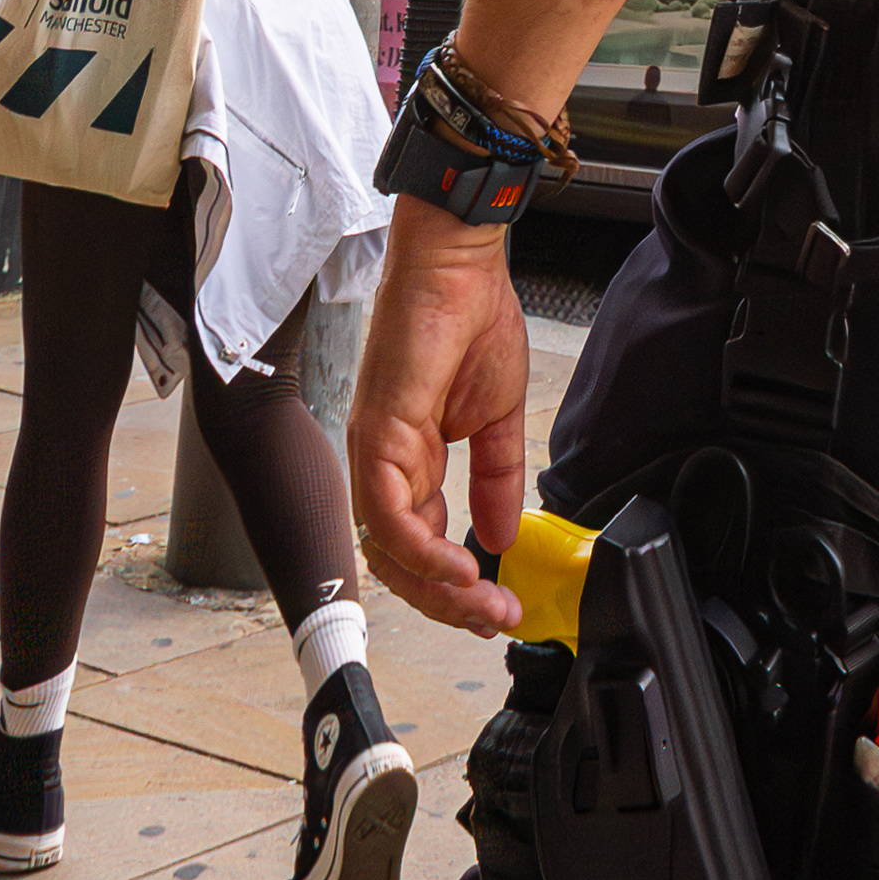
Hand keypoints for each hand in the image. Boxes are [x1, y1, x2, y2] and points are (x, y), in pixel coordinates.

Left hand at [349, 204, 531, 631]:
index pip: (422, 545)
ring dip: (437, 587)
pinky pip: (389, 514)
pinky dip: (423, 551)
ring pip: (388, 549)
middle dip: (449, 601)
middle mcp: (385, 462)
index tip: (502, 603)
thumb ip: (498, 481)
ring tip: (482, 600)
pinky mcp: (377, 433)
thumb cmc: (473, 318)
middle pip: (400, 561)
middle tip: (495, 616)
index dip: (459, 584)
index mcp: (411, 459)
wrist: (461, 262)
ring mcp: (376, 450)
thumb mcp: (497, 417)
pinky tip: (461, 566)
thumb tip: (502, 537)